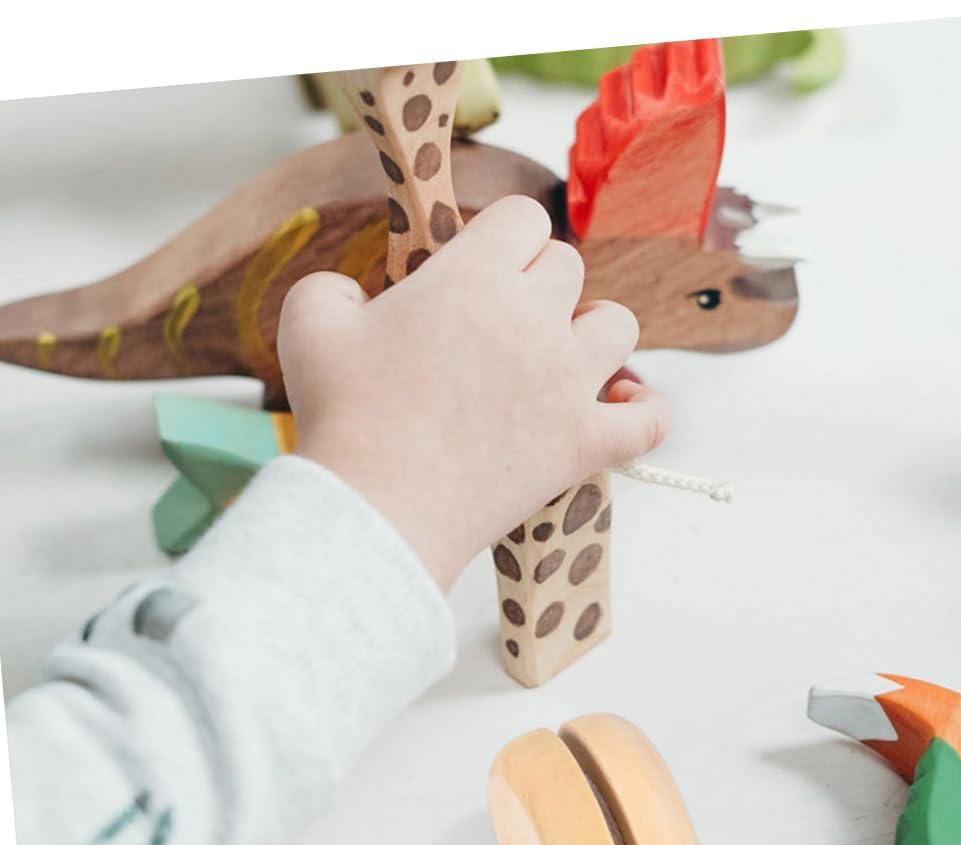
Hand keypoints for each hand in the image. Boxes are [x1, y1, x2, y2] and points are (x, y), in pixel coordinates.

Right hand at [276, 195, 669, 591]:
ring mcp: (568, 383)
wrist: (377, 509)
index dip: (503, 238)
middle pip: (567, 267)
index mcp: (474, 277)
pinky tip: (621, 407)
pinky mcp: (584, 444)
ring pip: (618, 326)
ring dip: (593, 333)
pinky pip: (649, 419)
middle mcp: (533, 319)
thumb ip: (335, 286)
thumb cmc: (344, 417)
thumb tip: (359, 297)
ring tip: (560, 357)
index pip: (523, 219)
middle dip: (537, 284)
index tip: (483, 267)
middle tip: (502, 323)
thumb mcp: (311, 323)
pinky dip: (644, 410)